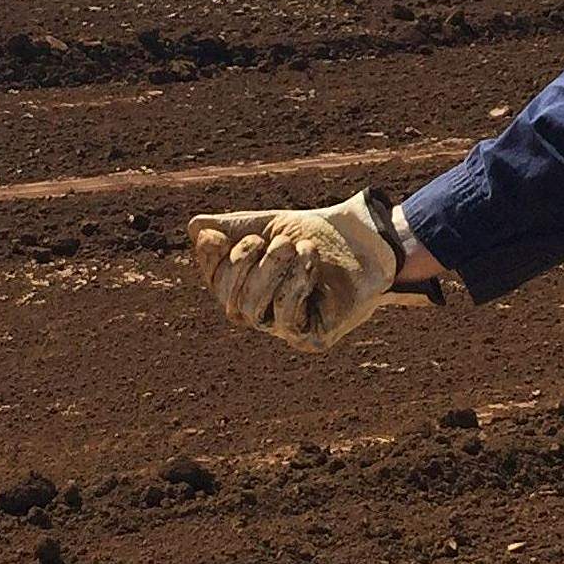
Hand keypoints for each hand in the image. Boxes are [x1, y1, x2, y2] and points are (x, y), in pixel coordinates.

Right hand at [184, 191, 399, 353]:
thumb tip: (194, 228)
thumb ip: (235, 226)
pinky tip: (310, 260)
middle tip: (272, 239)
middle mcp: (262, 313)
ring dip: (271, 272)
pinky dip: (294, 285)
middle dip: (244, 266)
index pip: (215, 282)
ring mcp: (285, 329)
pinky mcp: (311, 338)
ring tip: (294, 245)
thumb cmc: (319, 235)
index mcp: (248, 286)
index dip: (209, 262)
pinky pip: (286, 319)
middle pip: (231, 301)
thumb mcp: (273, 225)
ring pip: (253, 311)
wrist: (368, 242)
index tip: (215, 237)